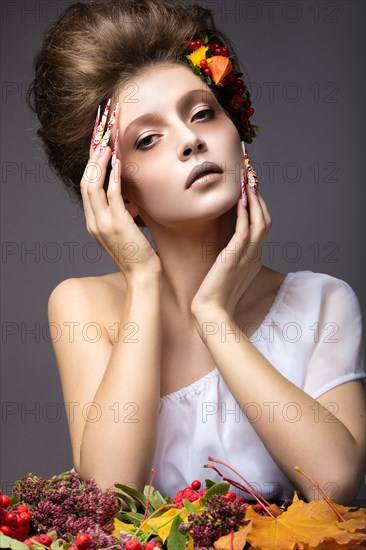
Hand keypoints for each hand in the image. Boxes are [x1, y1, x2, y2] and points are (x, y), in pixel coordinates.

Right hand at [80, 101, 160, 281]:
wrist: (142, 276)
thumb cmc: (137, 254)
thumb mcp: (126, 231)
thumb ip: (123, 214)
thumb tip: (129, 202)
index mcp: (93, 222)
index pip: (87, 187)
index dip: (91, 166)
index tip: (99, 146)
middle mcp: (93, 221)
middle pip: (85, 180)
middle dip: (92, 156)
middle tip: (101, 136)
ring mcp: (102, 223)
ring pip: (93, 184)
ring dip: (100, 160)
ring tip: (107, 141)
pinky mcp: (117, 223)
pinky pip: (111, 193)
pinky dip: (113, 175)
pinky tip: (118, 160)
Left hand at [191, 181, 271, 320]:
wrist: (212, 313)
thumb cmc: (215, 297)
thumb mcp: (226, 273)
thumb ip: (229, 258)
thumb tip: (223, 249)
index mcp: (254, 258)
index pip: (261, 226)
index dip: (258, 206)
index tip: (250, 188)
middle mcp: (255, 255)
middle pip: (265, 219)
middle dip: (259, 196)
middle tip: (251, 176)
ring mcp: (248, 256)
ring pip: (260, 221)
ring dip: (255, 198)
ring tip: (248, 179)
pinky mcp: (236, 257)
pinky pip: (245, 230)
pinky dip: (245, 212)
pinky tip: (241, 198)